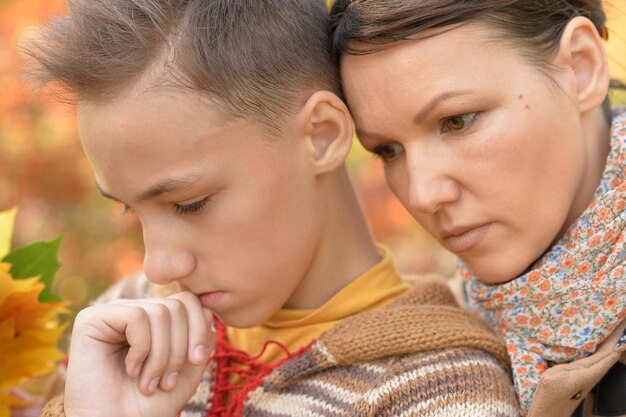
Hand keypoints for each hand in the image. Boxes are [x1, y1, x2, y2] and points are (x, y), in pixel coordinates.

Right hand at [64, 292, 214, 416]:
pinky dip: (141, 348)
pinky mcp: (92, 319)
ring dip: (160, 355)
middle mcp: (133, 310)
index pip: (188, 301)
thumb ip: (201, 340)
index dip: (199, 328)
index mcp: (154, 320)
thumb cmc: (150, 404)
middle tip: (167, 381)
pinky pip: (136, 316)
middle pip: (176, 306)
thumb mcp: (188, 370)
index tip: (197, 360)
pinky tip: (131, 369)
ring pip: (159, 312)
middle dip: (180, 348)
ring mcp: (112, 313)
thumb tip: (209, 312)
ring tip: (149, 382)